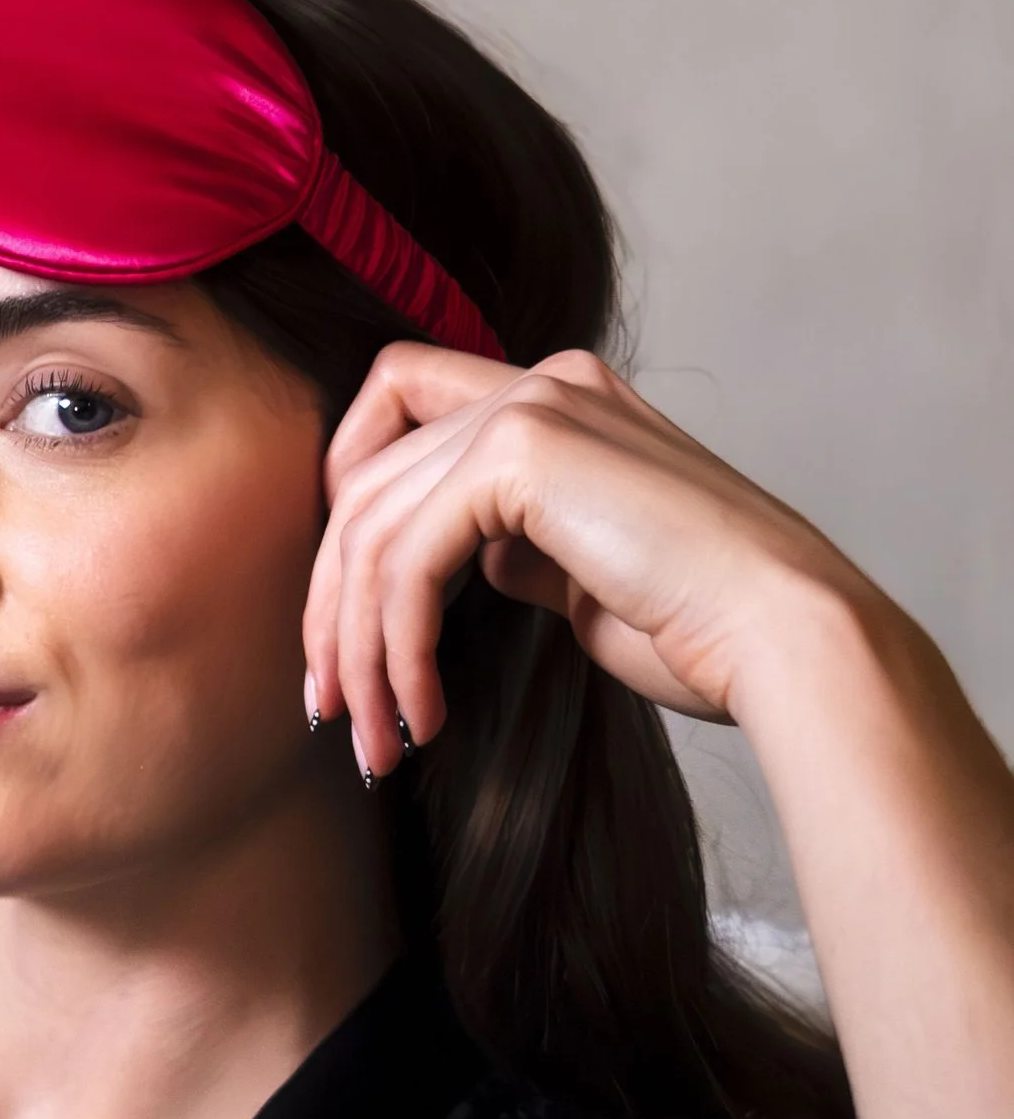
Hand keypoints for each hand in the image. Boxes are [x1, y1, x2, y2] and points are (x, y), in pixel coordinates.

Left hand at [301, 342, 863, 780]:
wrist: (787, 639)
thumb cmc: (703, 630)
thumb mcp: (579, 573)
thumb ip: (509, 546)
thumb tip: (437, 568)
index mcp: (560, 398)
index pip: (397, 416)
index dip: (346, 514)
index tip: (344, 623)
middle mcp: (542, 382)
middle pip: (364, 481)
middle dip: (332, 607)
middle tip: (333, 709)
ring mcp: (535, 403)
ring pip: (371, 526)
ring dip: (356, 646)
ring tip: (373, 736)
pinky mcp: (526, 450)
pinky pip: (406, 558)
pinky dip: (397, 645)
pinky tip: (423, 713)